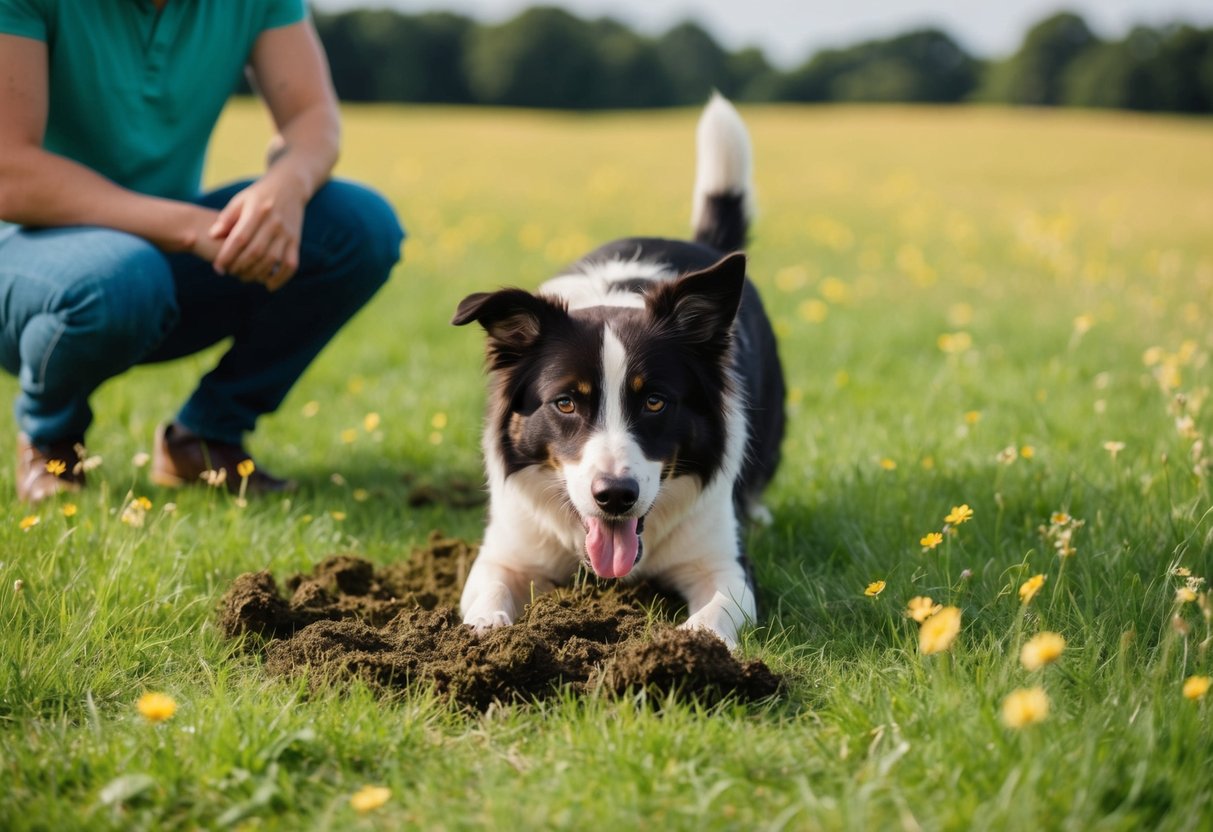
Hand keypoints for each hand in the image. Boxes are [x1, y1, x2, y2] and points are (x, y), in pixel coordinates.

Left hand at [209, 174, 305, 290]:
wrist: (290, 186)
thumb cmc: (259, 195)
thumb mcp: (240, 200)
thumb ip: (226, 218)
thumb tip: (213, 235)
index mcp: (257, 211)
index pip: (240, 238)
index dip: (227, 255)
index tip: (218, 267)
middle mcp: (274, 223)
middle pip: (256, 252)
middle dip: (240, 267)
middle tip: (229, 273)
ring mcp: (287, 233)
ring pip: (272, 261)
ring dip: (256, 274)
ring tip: (244, 277)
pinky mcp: (296, 241)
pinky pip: (291, 264)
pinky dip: (281, 278)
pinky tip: (268, 285)